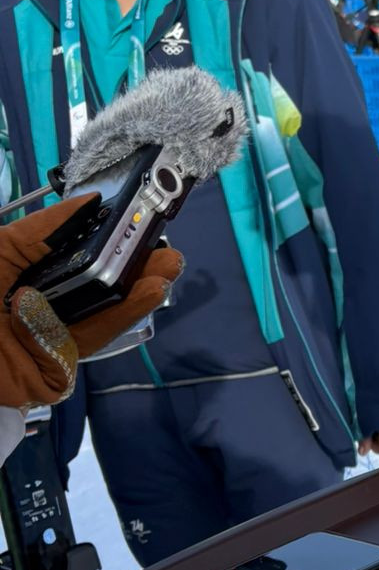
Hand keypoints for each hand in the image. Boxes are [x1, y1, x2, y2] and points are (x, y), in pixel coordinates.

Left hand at [0, 200, 183, 409]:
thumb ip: (41, 232)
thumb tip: (87, 202)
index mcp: (21, 278)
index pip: (72, 258)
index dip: (106, 242)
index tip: (136, 223)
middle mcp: (39, 306)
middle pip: (94, 286)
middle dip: (131, 266)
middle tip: (162, 245)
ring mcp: (49, 338)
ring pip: (103, 311)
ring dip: (139, 289)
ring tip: (166, 265)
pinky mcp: (57, 367)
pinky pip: (93, 336)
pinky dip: (123, 313)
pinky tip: (147, 290)